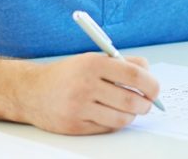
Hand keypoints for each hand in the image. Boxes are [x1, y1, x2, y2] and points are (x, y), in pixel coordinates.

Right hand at [18, 53, 159, 134]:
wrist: (32, 91)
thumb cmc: (68, 74)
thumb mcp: (92, 59)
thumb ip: (121, 63)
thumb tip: (148, 72)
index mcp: (93, 64)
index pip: (133, 75)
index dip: (150, 84)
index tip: (155, 89)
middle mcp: (86, 85)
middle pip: (130, 99)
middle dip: (145, 103)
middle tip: (148, 102)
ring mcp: (80, 107)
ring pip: (121, 117)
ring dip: (133, 115)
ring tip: (131, 109)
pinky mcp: (75, 125)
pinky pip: (107, 127)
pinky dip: (116, 122)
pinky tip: (113, 114)